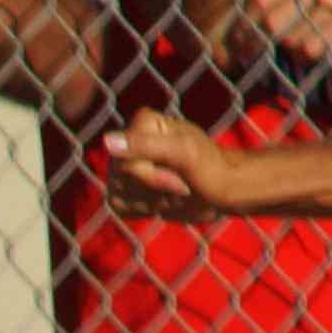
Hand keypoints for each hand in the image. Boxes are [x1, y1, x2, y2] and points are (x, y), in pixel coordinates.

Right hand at [101, 112, 245, 217]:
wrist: (225, 190)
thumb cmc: (211, 168)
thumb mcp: (182, 153)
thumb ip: (144, 145)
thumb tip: (107, 141)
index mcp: (143, 123)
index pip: (125, 160)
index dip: (151, 176)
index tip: (180, 175)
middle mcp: (130, 140)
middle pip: (120, 178)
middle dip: (153, 190)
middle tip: (182, 185)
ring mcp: (127, 164)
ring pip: (117, 192)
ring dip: (149, 201)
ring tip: (175, 192)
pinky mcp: (127, 185)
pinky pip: (118, 204)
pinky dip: (143, 209)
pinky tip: (163, 201)